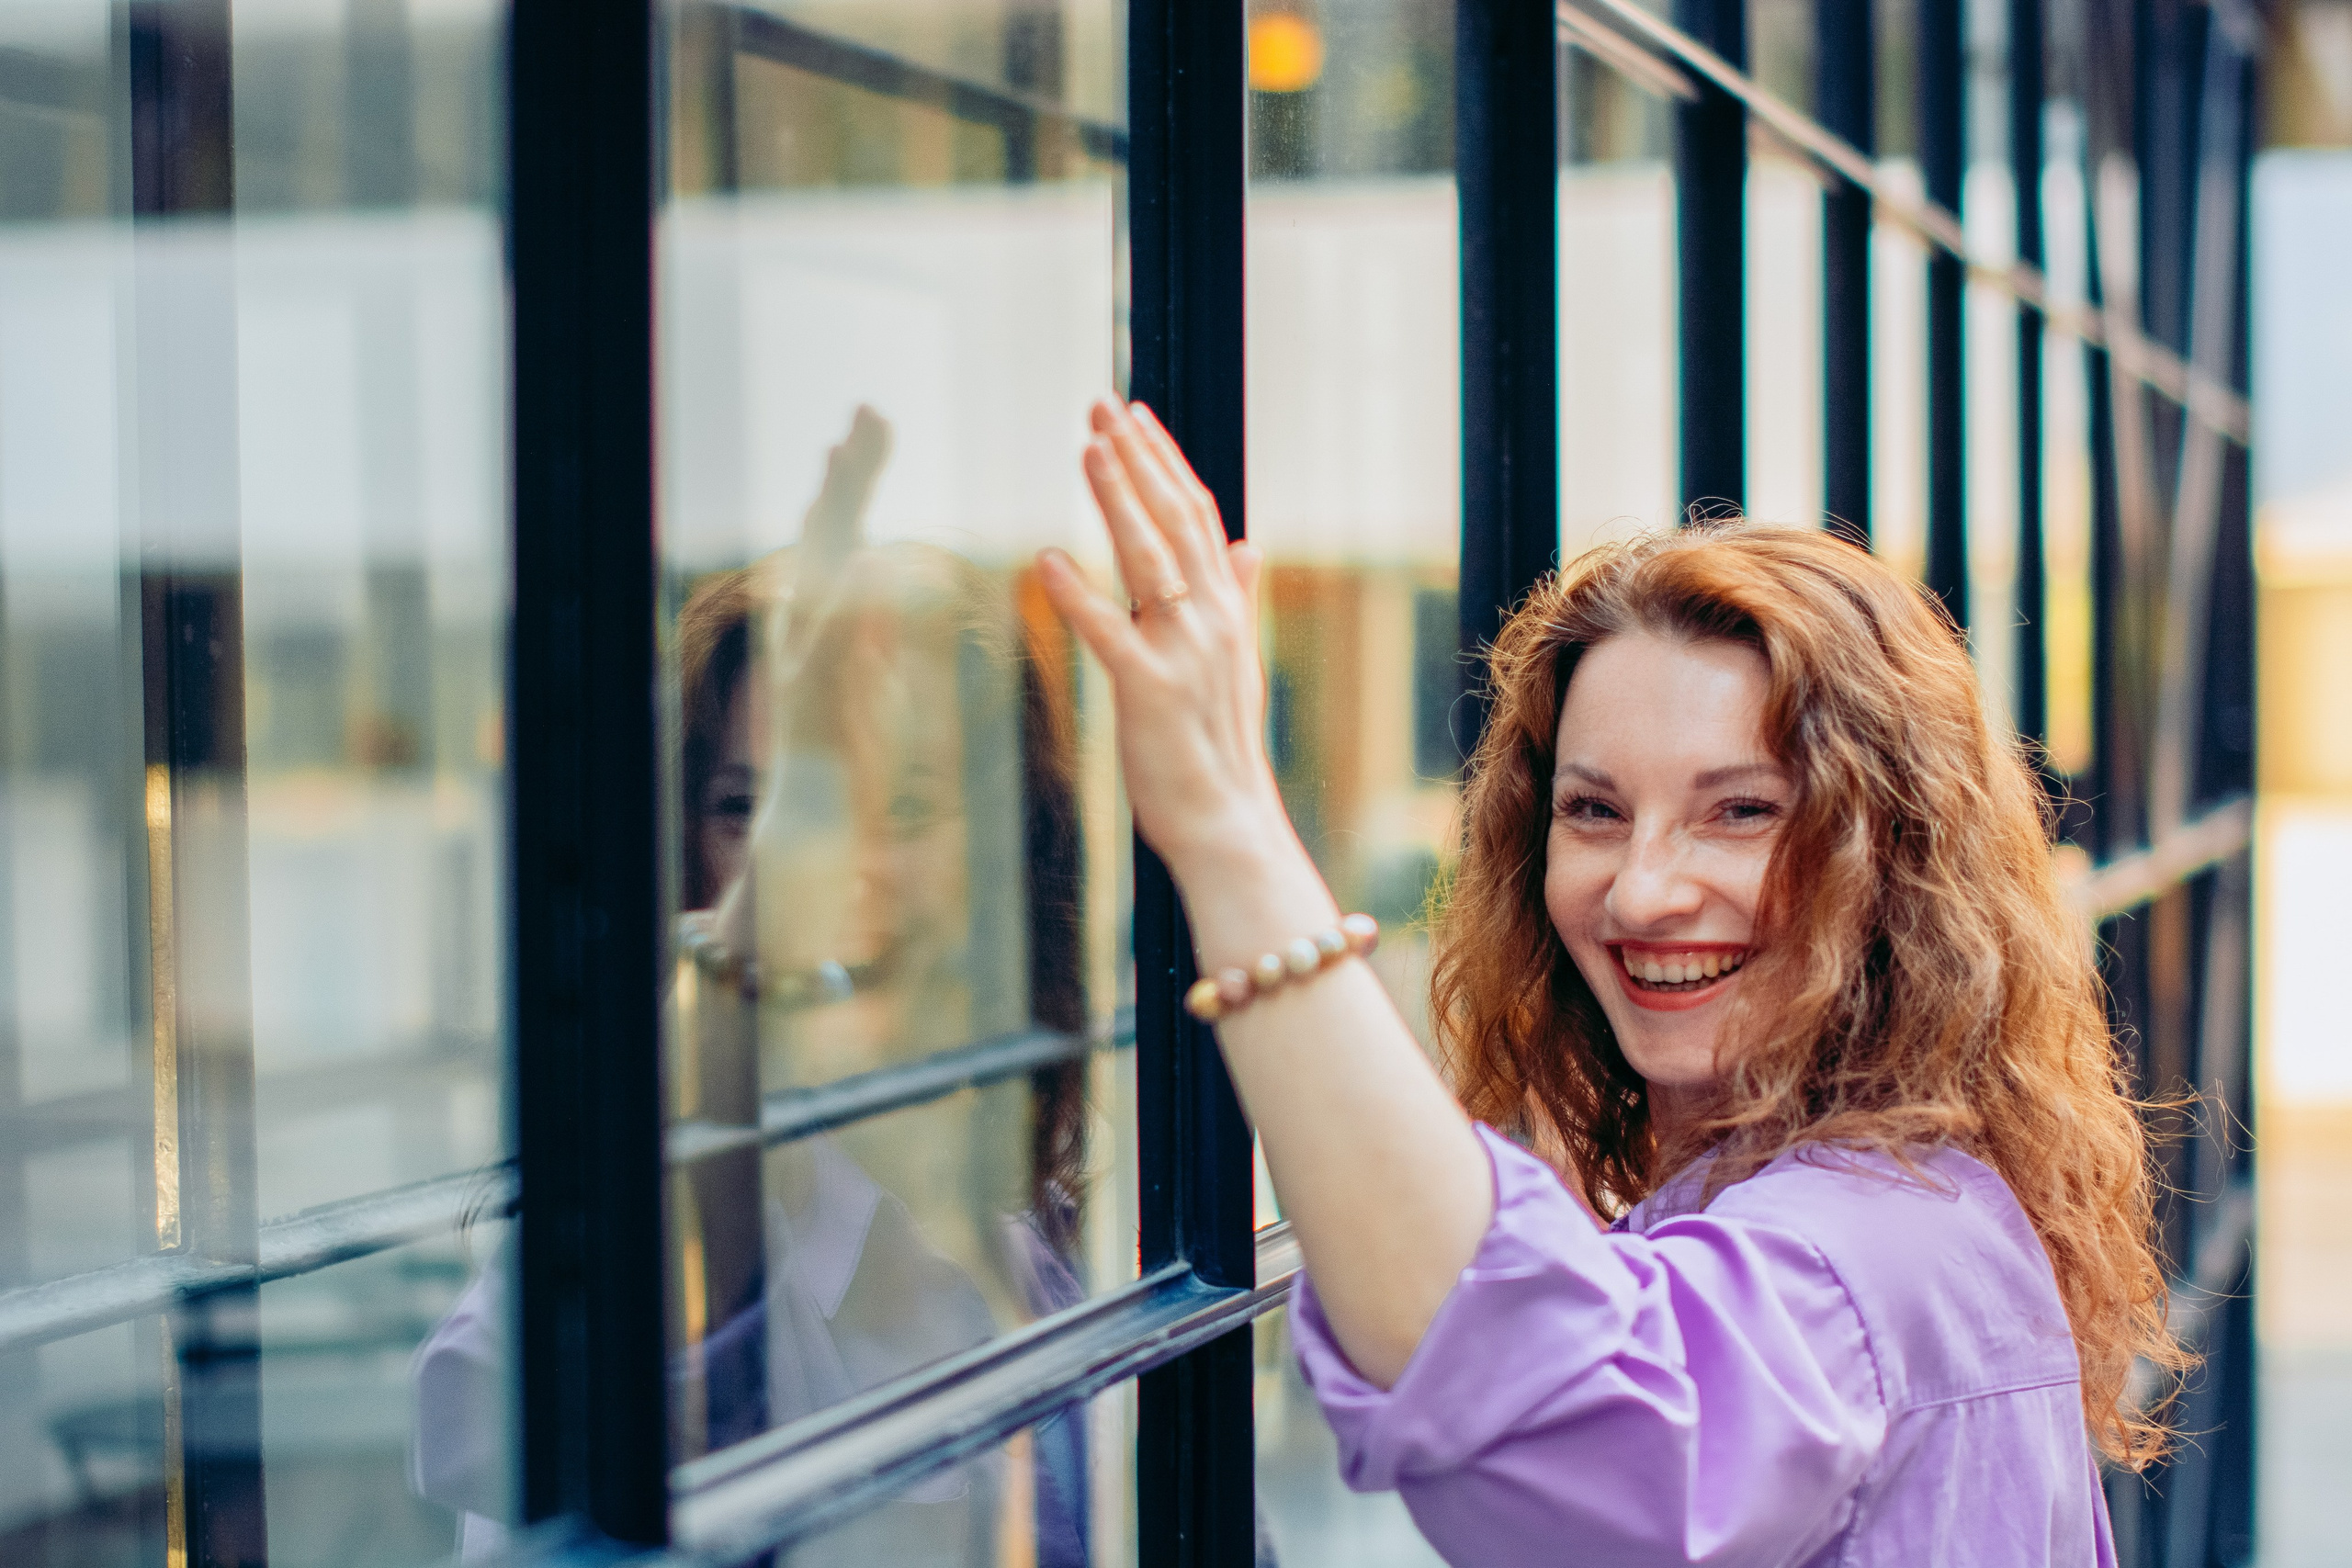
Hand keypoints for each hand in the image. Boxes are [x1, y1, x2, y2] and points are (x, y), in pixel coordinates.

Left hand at [1036, 399, 1299, 887]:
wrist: (1228, 821)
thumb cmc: (1220, 745)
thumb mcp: (1235, 661)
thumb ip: (1238, 597)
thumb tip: (1248, 544)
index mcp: (1225, 609)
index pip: (1196, 516)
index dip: (1164, 461)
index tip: (1134, 416)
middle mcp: (1210, 620)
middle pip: (1172, 521)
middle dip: (1137, 459)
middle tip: (1102, 406)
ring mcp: (1182, 653)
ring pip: (1149, 559)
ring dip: (1118, 500)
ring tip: (1088, 450)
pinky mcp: (1149, 692)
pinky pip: (1109, 634)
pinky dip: (1077, 595)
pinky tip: (1044, 561)